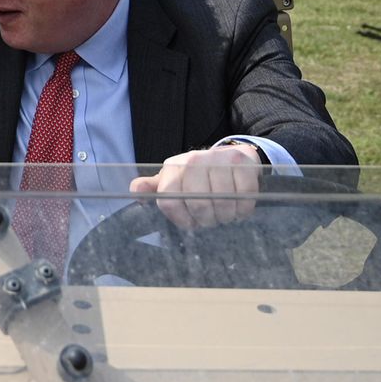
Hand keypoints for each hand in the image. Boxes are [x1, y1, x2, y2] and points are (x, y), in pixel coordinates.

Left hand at [128, 143, 262, 229]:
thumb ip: (153, 188)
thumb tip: (136, 192)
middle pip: (198, 204)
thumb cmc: (198, 176)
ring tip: (225, 214)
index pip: (170, 201)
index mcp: (173, 168)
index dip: (182, 220)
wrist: (231, 157)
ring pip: (223, 202)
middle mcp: (193, 159)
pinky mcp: (242, 162)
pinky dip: (243, 209)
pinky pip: (244, 195)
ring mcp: (218, 159)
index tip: (192, 223)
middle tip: (212, 219)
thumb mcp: (172, 181)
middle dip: (207, 220)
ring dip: (226, 216)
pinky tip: (239, 208)